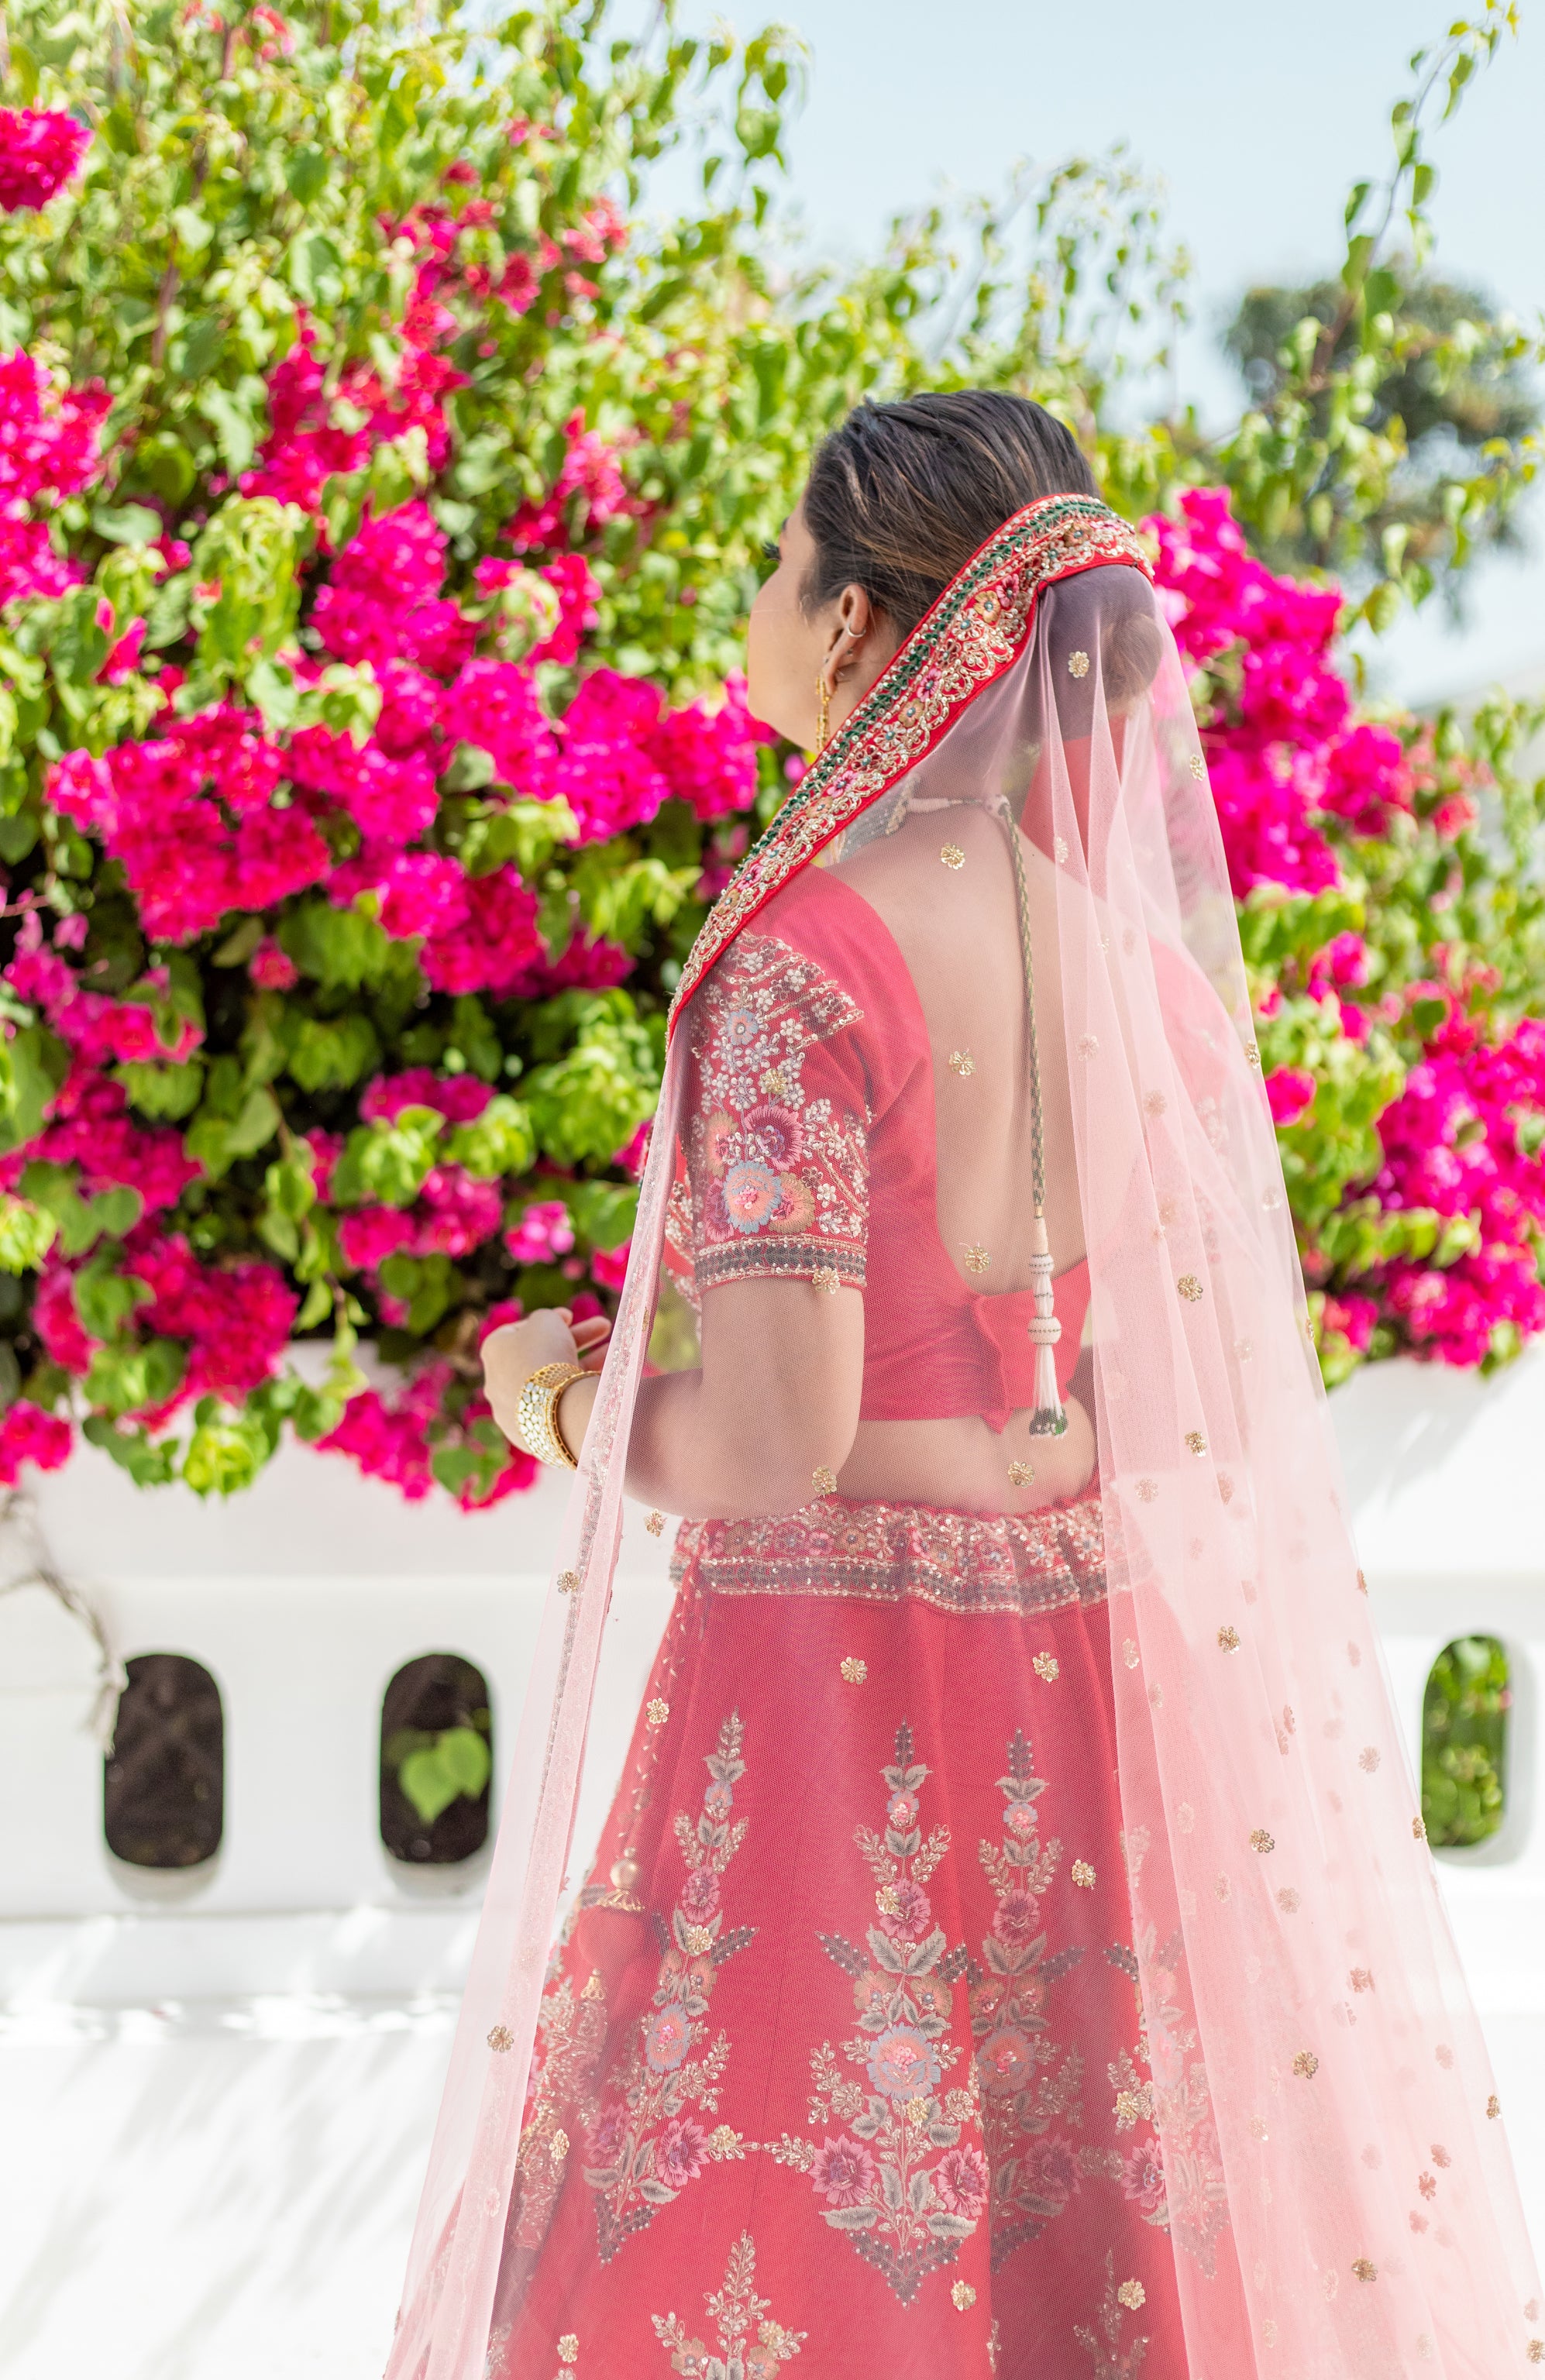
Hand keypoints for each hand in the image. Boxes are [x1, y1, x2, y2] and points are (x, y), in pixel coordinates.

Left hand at [482, 1306, 612, 1447]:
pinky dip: (577, 1394)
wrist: (553, 1407)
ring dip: (584, 1365)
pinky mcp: (532, 1434)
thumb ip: (546, 1318)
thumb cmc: (545, 1354)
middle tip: (604, 1327)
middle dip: (575, 1340)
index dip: (549, 1320)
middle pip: (541, 1356)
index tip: (571, 1316)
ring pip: (553, 1383)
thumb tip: (547, 1325)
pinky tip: (600, 1386)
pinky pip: (557, 1408)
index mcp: (492, 1352)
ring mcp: (513, 1412)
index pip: (519, 1330)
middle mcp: (496, 1383)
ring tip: (614, 1355)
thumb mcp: (546, 1320)